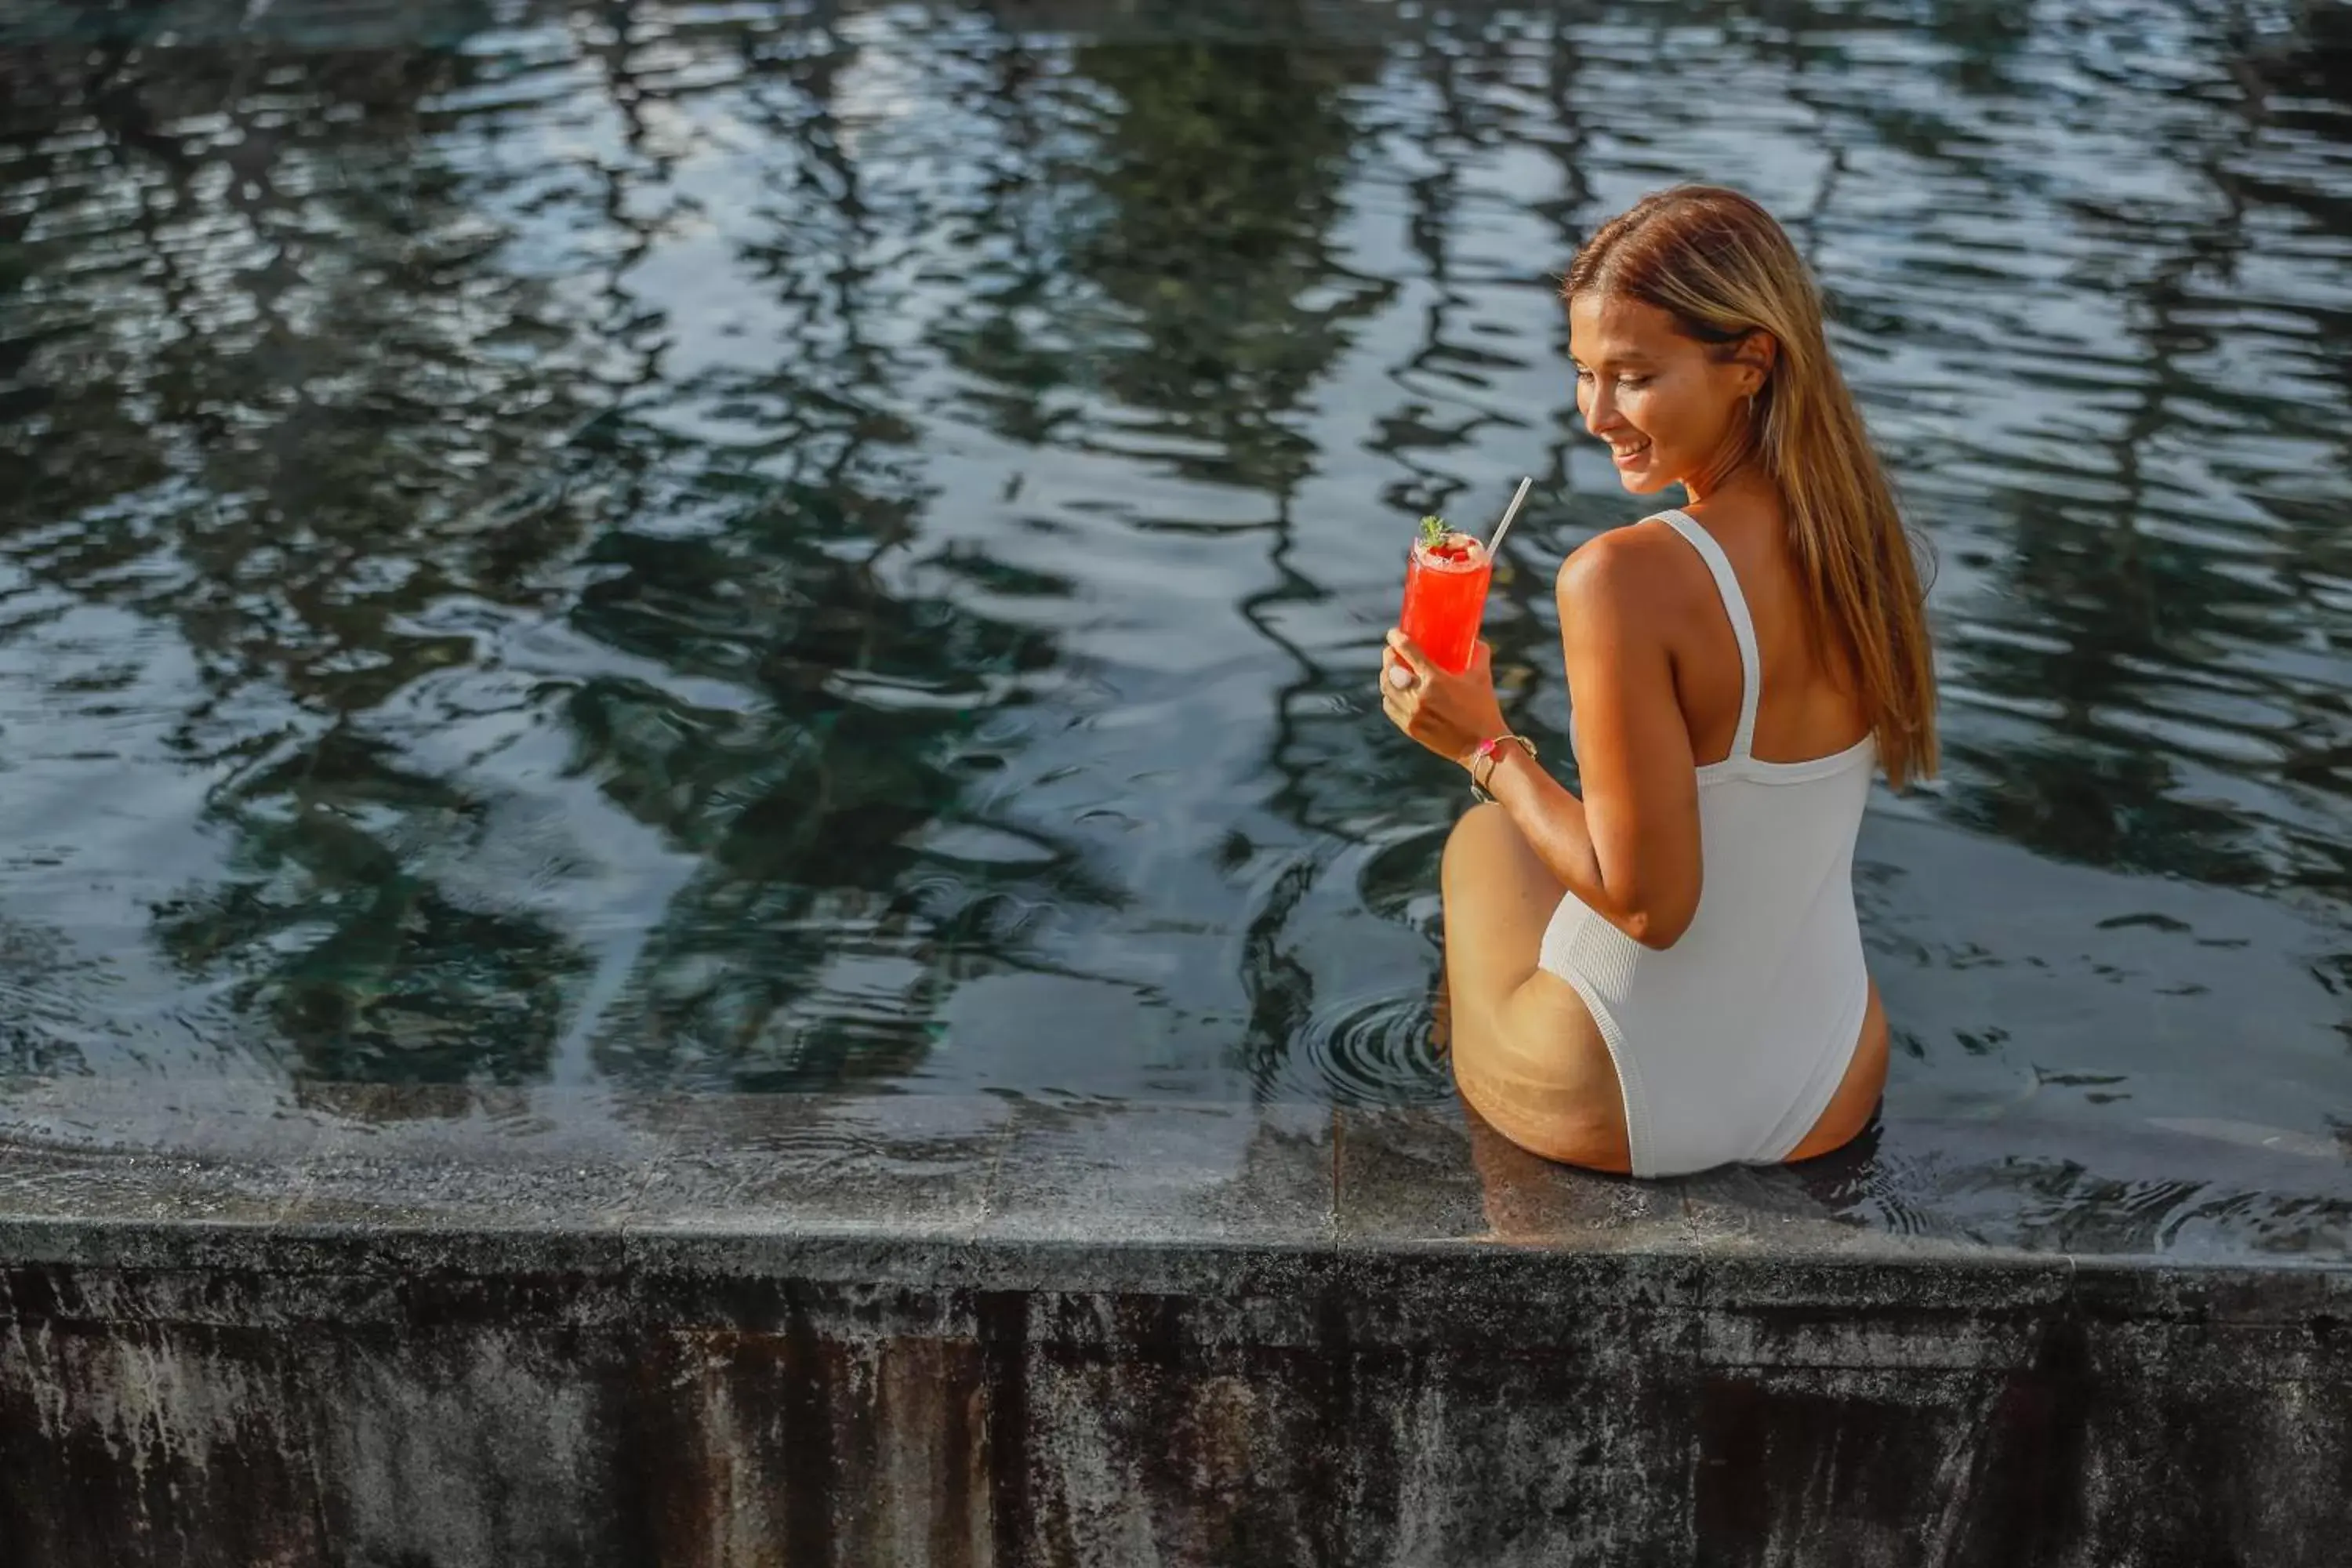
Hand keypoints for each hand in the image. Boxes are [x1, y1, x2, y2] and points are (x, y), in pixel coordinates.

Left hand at [1380, 629, 1509, 769]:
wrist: (1482, 747)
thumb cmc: (1484, 710)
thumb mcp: (1482, 678)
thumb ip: (1478, 654)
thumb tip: (1475, 639)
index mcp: (1435, 680)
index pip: (1408, 652)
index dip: (1397, 639)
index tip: (1393, 633)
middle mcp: (1419, 696)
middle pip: (1391, 670)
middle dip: (1389, 657)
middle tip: (1392, 652)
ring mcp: (1412, 714)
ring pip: (1387, 689)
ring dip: (1386, 676)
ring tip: (1391, 671)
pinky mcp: (1410, 728)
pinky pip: (1390, 707)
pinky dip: (1389, 696)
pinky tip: (1394, 692)